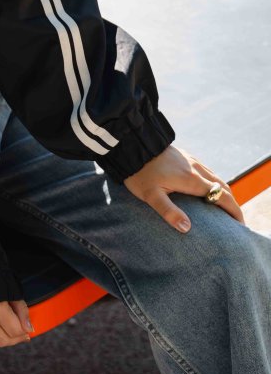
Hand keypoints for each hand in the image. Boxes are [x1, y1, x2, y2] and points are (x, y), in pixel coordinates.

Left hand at [123, 143, 243, 231]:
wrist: (134, 145)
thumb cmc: (140, 172)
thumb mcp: (151, 195)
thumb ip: (168, 211)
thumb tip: (186, 228)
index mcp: (192, 180)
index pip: (221, 197)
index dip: (233, 211)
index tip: (240, 225)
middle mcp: (197, 169)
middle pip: (223, 187)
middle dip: (232, 204)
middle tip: (235, 220)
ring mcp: (192, 161)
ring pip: (216, 178)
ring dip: (224, 193)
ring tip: (225, 207)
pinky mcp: (186, 156)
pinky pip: (207, 171)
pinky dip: (215, 183)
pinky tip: (208, 190)